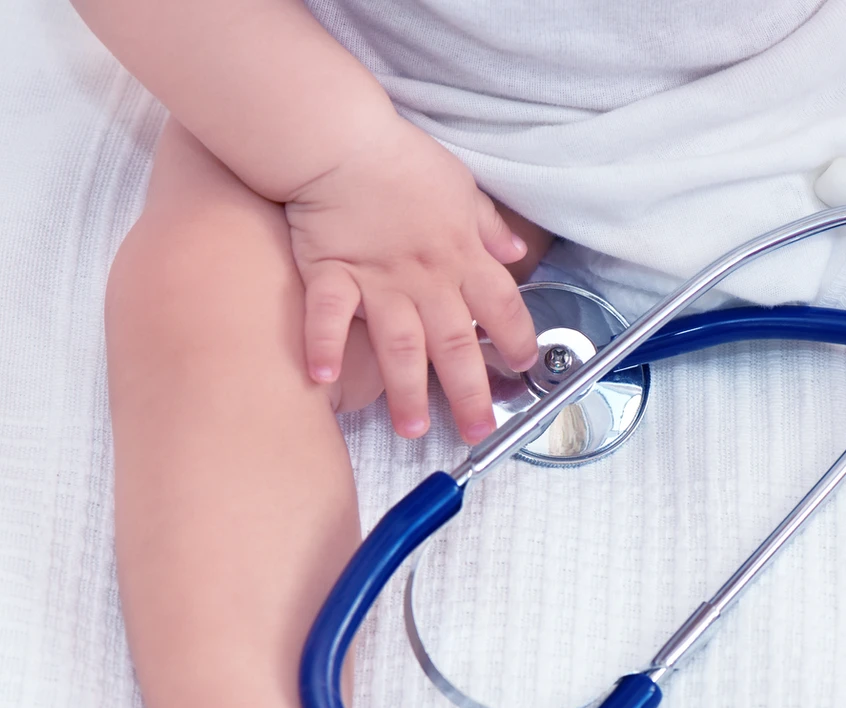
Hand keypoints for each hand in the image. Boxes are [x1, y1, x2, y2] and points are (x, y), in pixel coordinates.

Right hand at [284, 117, 537, 442]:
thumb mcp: (461, 187)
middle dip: (470, 393)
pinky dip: (324, 346)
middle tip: (477, 431)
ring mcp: (379, 279)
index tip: (523, 367)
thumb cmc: (400, 160)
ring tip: (411, 429)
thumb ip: (487, 226)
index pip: (503, 306)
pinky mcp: (333, 273)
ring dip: (407, 391)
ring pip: (401, 345)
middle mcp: (427, 276)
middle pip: (457, 344)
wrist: (343, 139)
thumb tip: (516, 251)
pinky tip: (321, 380)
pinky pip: (329, 316)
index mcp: (462, 254)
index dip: (517, 340)